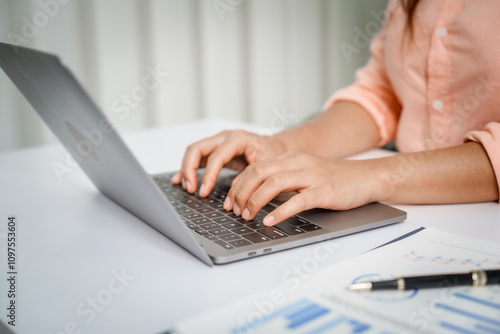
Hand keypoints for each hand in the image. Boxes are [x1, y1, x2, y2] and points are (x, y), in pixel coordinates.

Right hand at [171, 130, 286, 195]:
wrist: (277, 146)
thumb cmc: (273, 153)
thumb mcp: (266, 164)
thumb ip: (250, 175)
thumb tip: (235, 190)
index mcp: (236, 138)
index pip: (215, 157)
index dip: (207, 176)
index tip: (203, 192)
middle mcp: (224, 137)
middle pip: (196, 149)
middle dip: (189, 169)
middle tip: (190, 188)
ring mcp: (218, 143)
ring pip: (194, 153)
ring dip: (186, 170)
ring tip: (186, 187)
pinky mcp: (216, 151)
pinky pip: (197, 158)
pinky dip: (188, 169)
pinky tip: (179, 179)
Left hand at [222, 152, 380, 225]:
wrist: (366, 177)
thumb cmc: (335, 179)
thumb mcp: (304, 174)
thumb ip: (283, 181)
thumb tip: (258, 196)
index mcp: (291, 159)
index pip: (255, 167)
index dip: (238, 185)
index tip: (229, 201)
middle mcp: (298, 164)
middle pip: (258, 173)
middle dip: (241, 193)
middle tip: (235, 210)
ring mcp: (311, 176)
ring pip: (273, 184)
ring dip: (255, 201)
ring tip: (248, 216)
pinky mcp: (323, 191)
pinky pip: (297, 201)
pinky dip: (279, 212)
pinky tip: (270, 221)